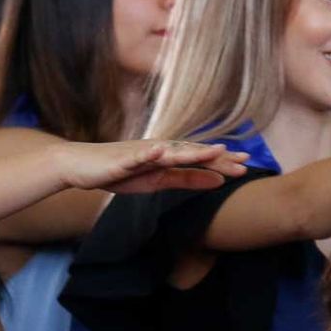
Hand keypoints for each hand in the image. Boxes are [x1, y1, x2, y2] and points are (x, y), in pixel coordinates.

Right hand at [57, 139, 248, 194]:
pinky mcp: (121, 160)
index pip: (200, 158)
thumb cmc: (121, 173)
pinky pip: (136, 157)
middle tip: (244, 159)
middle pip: (192, 153)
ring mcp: (140, 153)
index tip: (247, 164)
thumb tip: (219, 181)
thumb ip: (188, 179)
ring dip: (191, 152)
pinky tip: (160, 151)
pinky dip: (149, 154)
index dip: (223, 161)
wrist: (83, 167)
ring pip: (170, 152)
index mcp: (169, 156)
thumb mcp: (159, 181)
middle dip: (217, 157)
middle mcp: (159, 150)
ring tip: (213, 151)